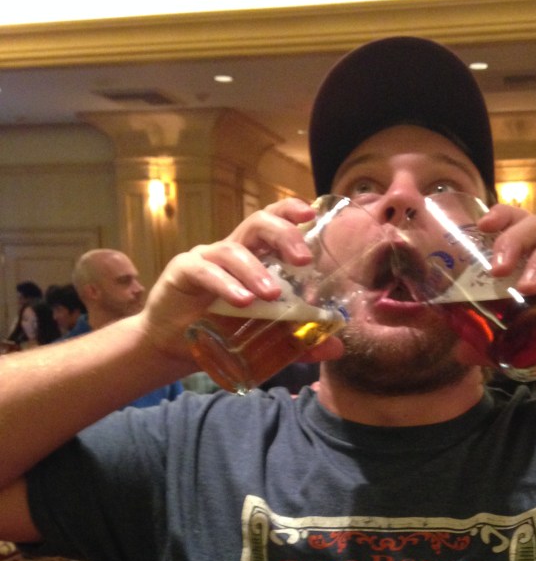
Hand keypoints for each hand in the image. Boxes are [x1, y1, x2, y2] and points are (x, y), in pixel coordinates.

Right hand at [137, 198, 342, 362]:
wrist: (172, 347)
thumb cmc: (219, 331)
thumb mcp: (265, 337)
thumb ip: (299, 340)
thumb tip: (336, 348)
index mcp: (253, 257)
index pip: (272, 222)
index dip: (290, 212)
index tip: (311, 215)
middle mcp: (231, 251)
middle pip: (256, 225)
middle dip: (283, 236)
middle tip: (303, 261)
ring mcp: (205, 259)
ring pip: (233, 252)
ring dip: (255, 271)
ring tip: (272, 294)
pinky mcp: (182, 273)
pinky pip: (205, 271)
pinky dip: (226, 285)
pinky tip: (242, 300)